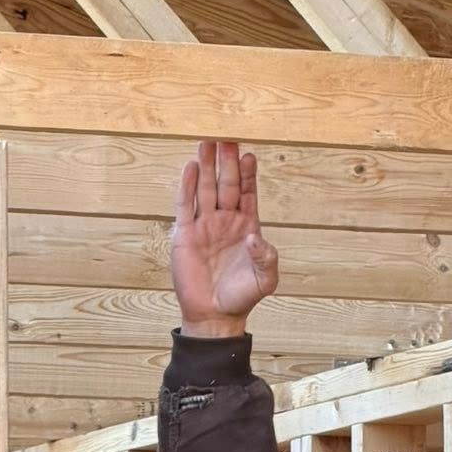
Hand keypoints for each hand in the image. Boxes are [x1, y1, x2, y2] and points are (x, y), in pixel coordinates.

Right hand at [170, 139, 279, 337]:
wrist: (215, 315)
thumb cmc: (242, 297)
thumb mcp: (265, 279)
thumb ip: (266, 257)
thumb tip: (254, 237)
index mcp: (247, 227)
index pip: (248, 193)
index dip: (248, 174)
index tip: (249, 154)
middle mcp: (225, 221)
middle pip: (226, 184)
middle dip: (227, 162)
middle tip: (226, 136)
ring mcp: (204, 226)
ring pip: (205, 189)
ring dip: (206, 166)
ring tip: (207, 142)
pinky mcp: (185, 235)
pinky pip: (186, 206)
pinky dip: (187, 186)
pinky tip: (190, 167)